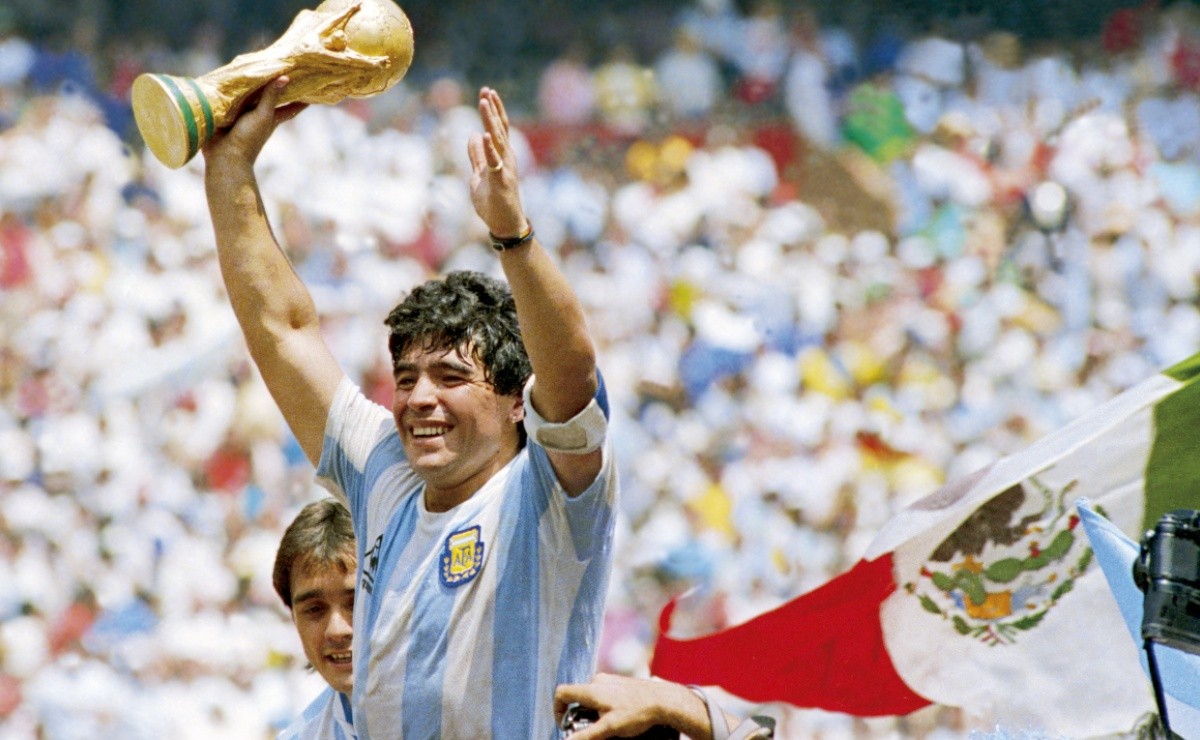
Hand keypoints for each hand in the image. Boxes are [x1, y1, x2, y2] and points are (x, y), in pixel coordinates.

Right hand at [203, 76, 306, 169]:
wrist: (225, 156)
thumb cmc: (248, 139)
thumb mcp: (263, 116)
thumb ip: (271, 97)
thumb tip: (285, 77)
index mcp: (272, 118)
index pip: (291, 108)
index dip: (301, 101)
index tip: (311, 90)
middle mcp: (259, 116)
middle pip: (270, 100)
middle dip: (275, 89)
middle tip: (283, 73)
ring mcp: (244, 116)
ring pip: (250, 99)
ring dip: (252, 88)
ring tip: (256, 69)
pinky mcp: (228, 116)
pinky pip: (232, 101)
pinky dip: (233, 93)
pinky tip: (230, 81)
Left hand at [467, 86, 526, 237]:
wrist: (505, 224)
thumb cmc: (494, 201)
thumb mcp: (480, 175)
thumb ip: (477, 156)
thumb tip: (472, 135)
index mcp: (501, 156)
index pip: (498, 128)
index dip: (493, 110)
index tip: (487, 93)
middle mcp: (506, 158)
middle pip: (499, 128)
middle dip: (492, 109)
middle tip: (486, 90)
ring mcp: (505, 168)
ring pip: (497, 140)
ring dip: (490, 120)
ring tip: (484, 103)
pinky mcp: (501, 181)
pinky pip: (494, 162)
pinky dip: (489, 148)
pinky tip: (483, 134)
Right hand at [554, 674, 696, 739]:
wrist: (665, 701)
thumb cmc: (637, 712)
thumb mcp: (609, 728)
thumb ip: (587, 735)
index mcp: (592, 689)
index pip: (562, 693)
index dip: (558, 709)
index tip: (566, 725)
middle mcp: (599, 680)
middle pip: (578, 698)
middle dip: (580, 715)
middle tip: (593, 730)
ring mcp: (611, 680)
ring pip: (592, 697)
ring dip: (594, 712)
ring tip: (609, 725)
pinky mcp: (621, 683)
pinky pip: (605, 694)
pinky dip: (605, 707)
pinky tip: (620, 717)